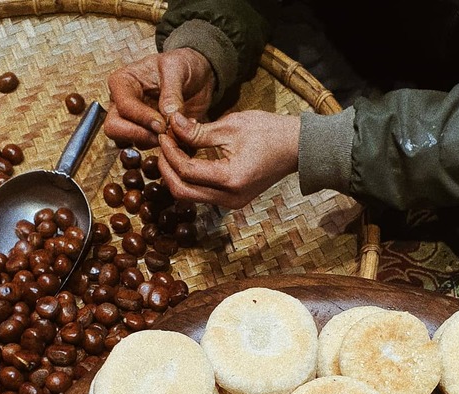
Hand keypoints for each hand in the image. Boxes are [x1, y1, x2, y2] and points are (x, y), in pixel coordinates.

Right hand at [104, 49, 214, 148]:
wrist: (197, 77)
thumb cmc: (182, 65)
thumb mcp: (177, 69)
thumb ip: (171, 92)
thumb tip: (167, 117)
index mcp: (123, 82)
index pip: (123, 107)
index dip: (142, 118)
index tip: (163, 123)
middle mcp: (122, 104)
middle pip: (115, 129)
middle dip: (140, 135)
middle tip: (164, 134)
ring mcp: (133, 122)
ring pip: (130, 142)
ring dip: (155, 143)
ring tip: (178, 132)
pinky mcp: (147, 135)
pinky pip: (148, 149)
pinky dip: (165, 148)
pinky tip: (181, 137)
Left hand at [157, 111, 300, 208]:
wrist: (296, 148)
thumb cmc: (269, 131)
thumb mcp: (231, 126)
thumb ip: (198, 132)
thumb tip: (172, 124)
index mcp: (230, 179)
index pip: (186, 171)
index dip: (169, 153)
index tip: (164, 133)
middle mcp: (229, 198)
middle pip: (182, 192)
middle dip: (166, 169)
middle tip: (162, 145)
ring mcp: (231, 203)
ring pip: (190, 196)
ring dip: (176, 174)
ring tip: (172, 149)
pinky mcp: (232, 201)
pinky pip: (202, 194)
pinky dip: (189, 179)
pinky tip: (186, 158)